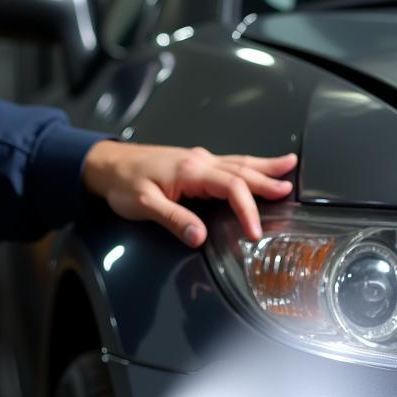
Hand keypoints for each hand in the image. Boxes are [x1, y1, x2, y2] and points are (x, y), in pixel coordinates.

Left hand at [82, 140, 296, 245]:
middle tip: (290, 188)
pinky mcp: (194, 163)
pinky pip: (229, 163)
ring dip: (264, 166)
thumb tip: (200, 236)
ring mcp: (198, 159)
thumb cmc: (123, 182)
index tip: (255, 231)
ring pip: (239, 162)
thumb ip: (174, 220)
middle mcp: (199, 161)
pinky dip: (248, 165)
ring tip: (288, 166)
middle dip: (268, 179)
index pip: (231, 188)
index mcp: (191, 171)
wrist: (106, 163)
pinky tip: (257, 167)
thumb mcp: (144, 205)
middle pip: (242, 170)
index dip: (247, 209)